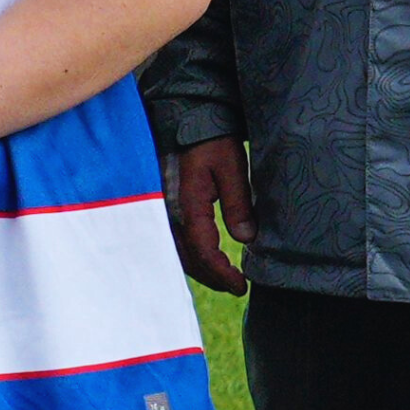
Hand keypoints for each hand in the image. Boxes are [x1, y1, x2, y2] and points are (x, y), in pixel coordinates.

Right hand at [164, 138, 253, 294]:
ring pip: (179, 253)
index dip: (222, 273)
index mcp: (187, 205)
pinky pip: (175, 242)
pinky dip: (191, 257)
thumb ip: (238, 204)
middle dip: (212, 278)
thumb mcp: (232, 168)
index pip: (203, 251)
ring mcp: (164, 211)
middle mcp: (169, 213)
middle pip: (188, 259)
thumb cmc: (214, 142)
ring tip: (225, 278)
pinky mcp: (165, 208)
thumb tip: (246, 240)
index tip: (242, 285)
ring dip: (201, 270)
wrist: (190, 121)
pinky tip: (206, 260)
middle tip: (237, 287)